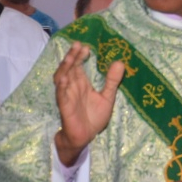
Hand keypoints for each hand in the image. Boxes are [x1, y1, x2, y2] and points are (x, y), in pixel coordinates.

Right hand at [53, 42, 124, 165]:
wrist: (85, 137)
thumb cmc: (94, 117)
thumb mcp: (107, 97)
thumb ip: (112, 81)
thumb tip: (120, 62)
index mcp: (81, 83)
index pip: (78, 66)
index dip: (79, 56)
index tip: (86, 46)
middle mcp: (72, 87)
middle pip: (69, 68)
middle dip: (72, 56)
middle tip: (78, 44)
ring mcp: (67, 96)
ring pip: (62, 78)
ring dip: (65, 67)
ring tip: (70, 56)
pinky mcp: (64, 106)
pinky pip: (61, 95)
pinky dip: (62, 86)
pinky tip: (64, 78)